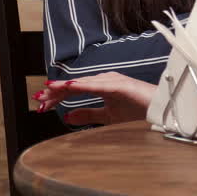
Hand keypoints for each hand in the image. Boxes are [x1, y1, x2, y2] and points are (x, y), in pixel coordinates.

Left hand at [34, 72, 156, 125]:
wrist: (158, 110)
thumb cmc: (136, 111)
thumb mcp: (107, 116)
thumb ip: (88, 114)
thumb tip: (67, 117)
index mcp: (101, 85)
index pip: (74, 90)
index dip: (57, 96)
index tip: (42, 105)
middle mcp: (104, 79)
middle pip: (75, 84)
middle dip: (55, 92)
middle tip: (38, 99)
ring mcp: (112, 80)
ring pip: (82, 84)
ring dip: (64, 88)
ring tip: (48, 91)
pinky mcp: (119, 85)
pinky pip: (97, 86)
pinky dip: (83, 85)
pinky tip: (70, 87)